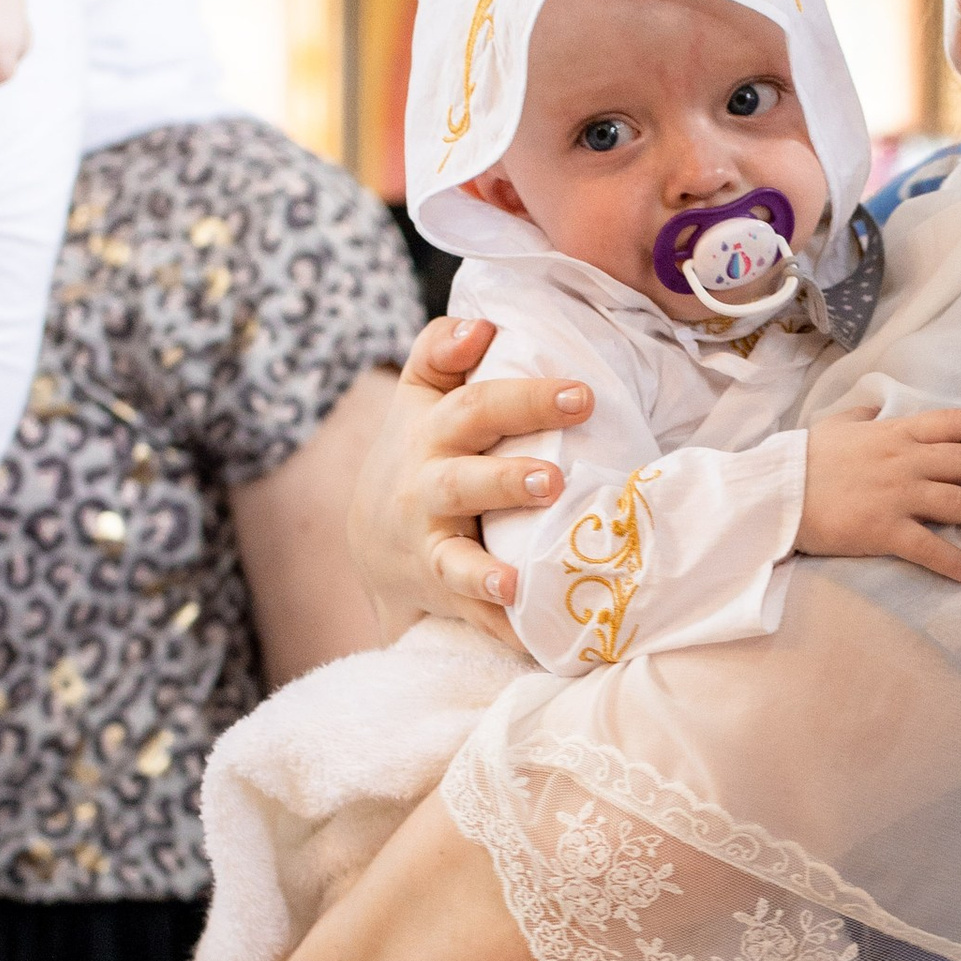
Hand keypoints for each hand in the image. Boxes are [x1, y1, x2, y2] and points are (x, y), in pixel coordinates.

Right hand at [349, 318, 590, 635]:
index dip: (525, 399)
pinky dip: (497, 627)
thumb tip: (482, 323)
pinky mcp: (441, 592)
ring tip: (516, 579)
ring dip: (485, 570)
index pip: (475, 404)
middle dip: (508, 481)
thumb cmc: (421, 452)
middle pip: (463, 480)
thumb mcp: (419, 395)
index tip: (584, 394)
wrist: (376, 543)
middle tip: (554, 479)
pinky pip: (468, 614)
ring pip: (454, 559)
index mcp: (432, 430)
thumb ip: (442, 350)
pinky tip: (527, 636)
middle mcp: (427, 487)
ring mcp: (431, 545)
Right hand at [798, 408, 960, 584]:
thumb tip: (875, 404)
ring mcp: (895, 495)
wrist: (773, 492)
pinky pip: (928, 548)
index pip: (954, 423)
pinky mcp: (882, 530)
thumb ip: (862, 416)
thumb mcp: (836, 425)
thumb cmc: (802, 460)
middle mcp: (903, 460)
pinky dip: (956, 561)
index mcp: (895, 433)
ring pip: (959, 502)